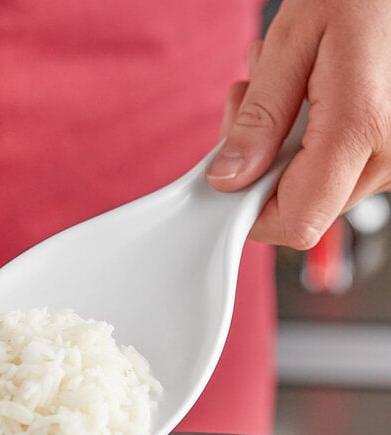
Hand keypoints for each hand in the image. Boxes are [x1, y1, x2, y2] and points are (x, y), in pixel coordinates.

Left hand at [206, 0, 390, 249]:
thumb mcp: (291, 44)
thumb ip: (259, 119)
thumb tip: (229, 177)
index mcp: (361, 129)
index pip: (295, 222)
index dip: (251, 211)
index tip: (228, 178)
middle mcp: (388, 155)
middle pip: (300, 208)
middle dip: (258, 169)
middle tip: (248, 109)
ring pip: (313, 190)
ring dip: (279, 151)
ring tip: (281, 88)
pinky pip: (333, 170)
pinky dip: (306, 144)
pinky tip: (305, 99)